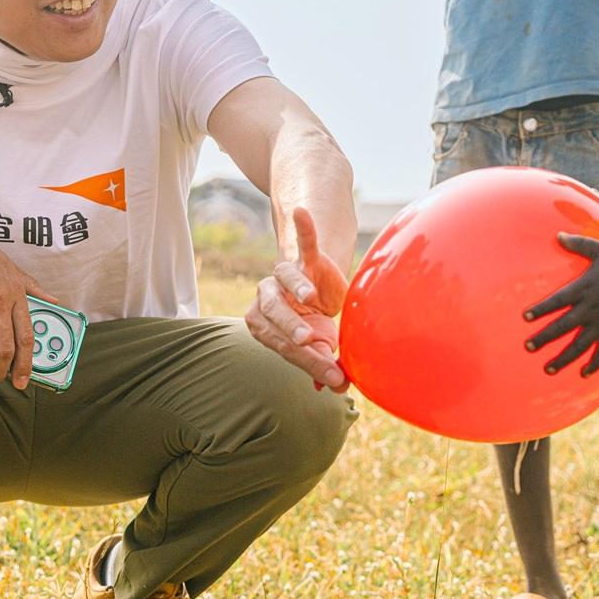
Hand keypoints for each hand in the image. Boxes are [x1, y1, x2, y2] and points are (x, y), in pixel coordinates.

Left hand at [245, 207, 348, 389]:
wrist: (323, 293)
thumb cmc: (315, 325)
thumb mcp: (321, 346)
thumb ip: (322, 362)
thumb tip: (334, 385)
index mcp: (264, 325)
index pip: (280, 344)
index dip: (305, 359)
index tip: (331, 373)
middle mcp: (267, 298)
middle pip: (273, 313)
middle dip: (290, 329)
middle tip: (309, 342)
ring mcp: (284, 276)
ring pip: (284, 279)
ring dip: (295, 288)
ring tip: (310, 299)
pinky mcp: (305, 257)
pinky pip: (304, 242)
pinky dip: (303, 229)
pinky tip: (301, 213)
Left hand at [520, 234, 598, 376]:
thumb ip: (578, 244)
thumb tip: (557, 235)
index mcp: (584, 289)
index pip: (557, 301)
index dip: (541, 309)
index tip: (525, 317)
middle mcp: (591, 309)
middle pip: (563, 326)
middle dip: (544, 337)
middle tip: (528, 347)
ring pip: (580, 345)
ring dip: (563, 358)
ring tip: (548, 369)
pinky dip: (594, 364)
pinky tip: (583, 374)